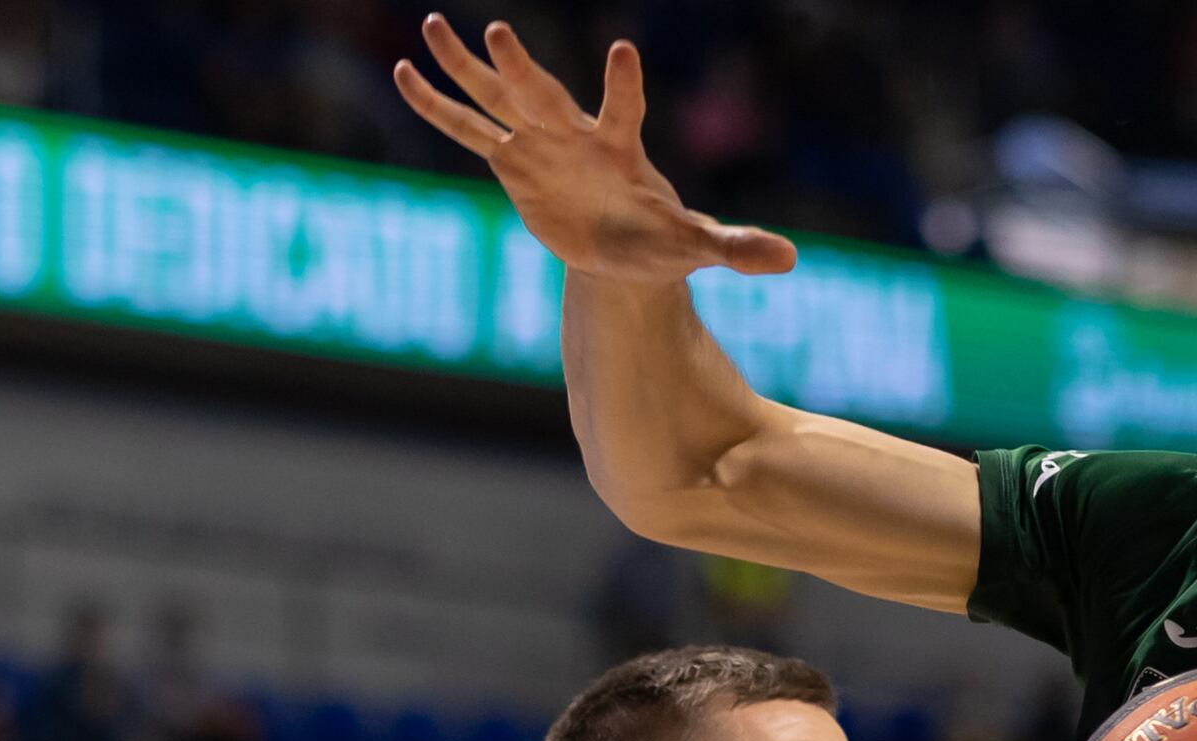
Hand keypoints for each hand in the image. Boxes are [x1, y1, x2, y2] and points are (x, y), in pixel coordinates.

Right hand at [394, 17, 794, 281]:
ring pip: (498, 97)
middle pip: (545, 94)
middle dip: (523, 67)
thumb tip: (792, 258)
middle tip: (500, 30)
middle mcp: (575, 133)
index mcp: (621, 146)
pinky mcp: (512, 162)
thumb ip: (737, 246)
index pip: (624, 107)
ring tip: (433, 24)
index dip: (624, 83)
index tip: (624, 51)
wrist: (625, 249)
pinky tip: (403, 74)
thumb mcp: (698, 247)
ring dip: (466, 66)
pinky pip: (469, 131)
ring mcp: (539, 143)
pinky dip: (437, 107)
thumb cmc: (662, 240)